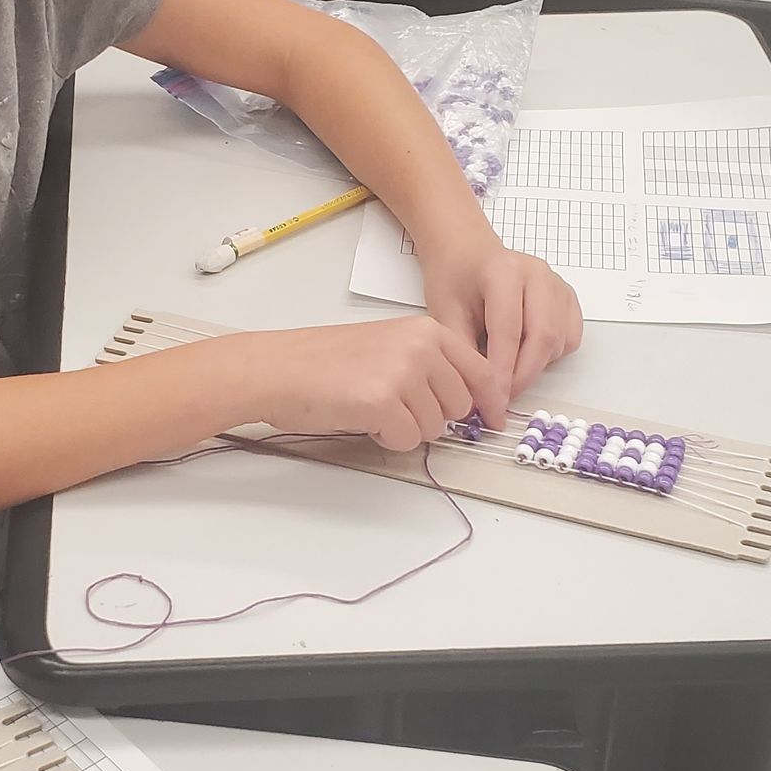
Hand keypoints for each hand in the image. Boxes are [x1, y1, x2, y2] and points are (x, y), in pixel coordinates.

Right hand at [252, 316, 499, 449]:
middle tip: (394, 408)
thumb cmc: (322, 361)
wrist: (277, 368)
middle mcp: (420, 347)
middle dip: (431, 417)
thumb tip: (463, 401)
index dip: (488, 402)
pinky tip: (362, 419)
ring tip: (371, 408)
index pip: (480, 371)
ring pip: (434, 428)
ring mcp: (403, 373)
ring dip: (405, 429)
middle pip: (459, 407)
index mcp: (425, 330)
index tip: (494, 419)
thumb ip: (428, 365)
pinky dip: (386, 439)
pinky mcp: (383, 402)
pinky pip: (407, 440)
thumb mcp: (387, 346)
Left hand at [421, 234, 582, 406]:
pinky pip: (570, 338)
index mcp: (503, 272)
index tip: (494, 401)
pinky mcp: (567, 297)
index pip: (509, 330)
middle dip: (523, 376)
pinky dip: (551, 355)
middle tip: (502, 397)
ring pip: (558, 341)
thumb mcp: (445, 314)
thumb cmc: (455, 278)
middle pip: (542, 336)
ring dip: (535, 367)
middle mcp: (537, 274)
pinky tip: (526, 351)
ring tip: (507, 369)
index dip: (502, 371)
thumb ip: (464, 355)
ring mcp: (556, 284)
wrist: (468, 253)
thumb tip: (480, 397)